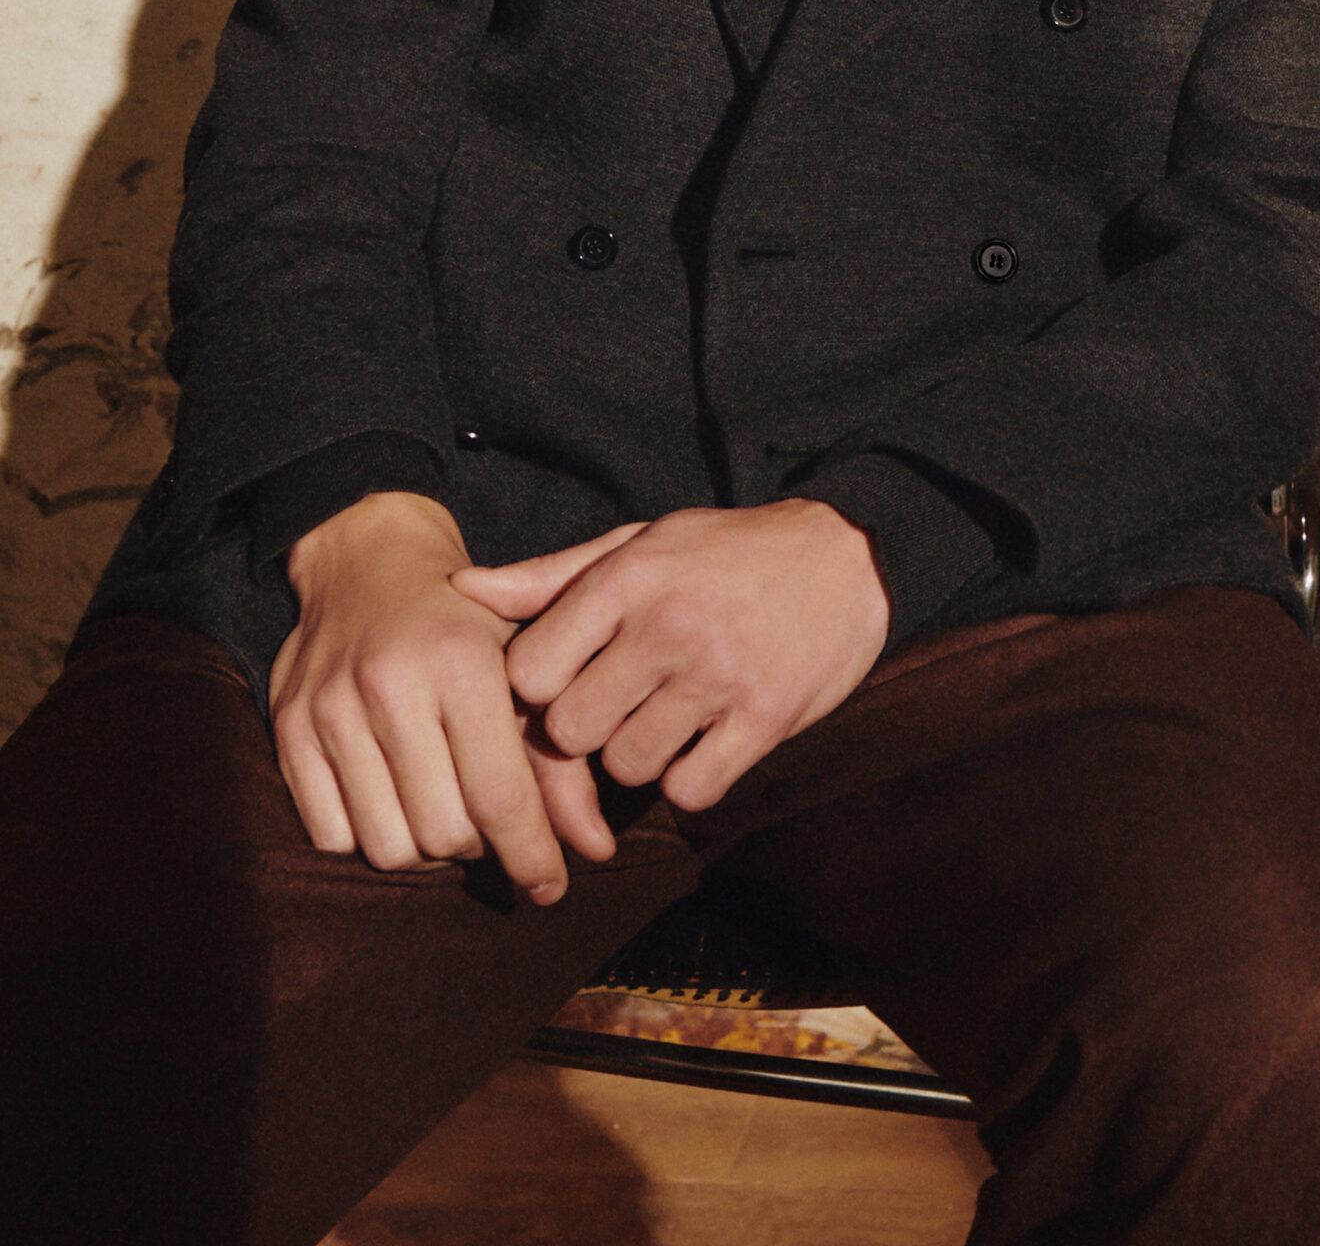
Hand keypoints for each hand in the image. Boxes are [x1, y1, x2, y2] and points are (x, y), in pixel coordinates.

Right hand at [270, 490, 602, 895]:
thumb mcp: (526, 670)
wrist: (371, 561)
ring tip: (444, 811)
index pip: (501, 796)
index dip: (532, 855)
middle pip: (444, 834)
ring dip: (424, 851)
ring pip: (386, 846)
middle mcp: (391, 684)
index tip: (551, 886)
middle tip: (491, 822)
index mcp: (462, 662)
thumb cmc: (463, 625)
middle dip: (479, 846)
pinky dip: (368, 839)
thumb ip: (563, 765)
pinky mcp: (287, 729)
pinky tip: (394, 802)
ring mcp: (331, 708)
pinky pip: (330, 837)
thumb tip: (597, 852)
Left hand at [452, 500, 890, 814]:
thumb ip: (549, 578)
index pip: (529, 672)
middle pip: (571, 730)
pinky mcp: (766, 717)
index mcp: (628, 578)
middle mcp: (668, 626)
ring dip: (638, 756)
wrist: (845, 555)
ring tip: (663, 719)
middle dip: (584, 729)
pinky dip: (690, 779)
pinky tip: (703, 742)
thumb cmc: (723, 552)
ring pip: (628, 766)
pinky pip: (692, 788)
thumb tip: (459, 591)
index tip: (562, 680)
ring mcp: (719, 675)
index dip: (536, 689)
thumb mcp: (637, 545)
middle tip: (614, 706)